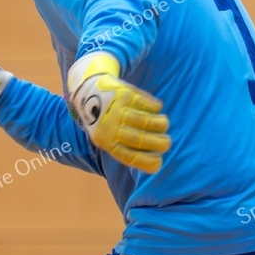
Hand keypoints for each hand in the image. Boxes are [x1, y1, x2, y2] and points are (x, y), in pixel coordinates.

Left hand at [65, 51, 170, 173]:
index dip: (147, 161)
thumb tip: (152, 163)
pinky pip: (144, 103)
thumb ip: (124, 148)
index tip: (159, 160)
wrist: (87, 91)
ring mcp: (117, 110)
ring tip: (164, 125)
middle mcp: (111, 127)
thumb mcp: (105, 138)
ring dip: (159, 124)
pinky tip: (158, 109)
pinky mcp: (123, 94)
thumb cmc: (102, 120)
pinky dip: (154, 107)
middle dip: (158, 143)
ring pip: (144, 121)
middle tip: (166, 142)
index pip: (130, 156)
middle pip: (140, 139)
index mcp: (106, 142)